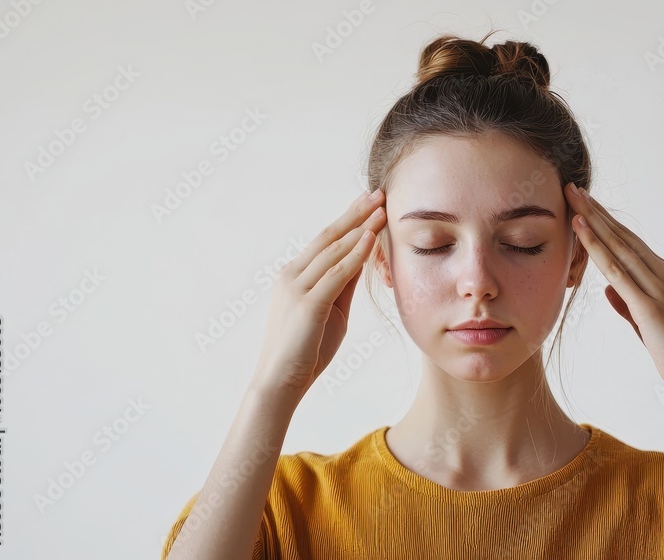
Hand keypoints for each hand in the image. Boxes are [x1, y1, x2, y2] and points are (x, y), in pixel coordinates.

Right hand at [249, 190, 386, 403]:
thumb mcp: (331, 310)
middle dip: (355, 213)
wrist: (280, 383)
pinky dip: (355, 255)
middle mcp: (291, 275)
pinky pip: (336, 274)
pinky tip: (371, 239)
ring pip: (333, 250)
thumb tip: (363, 258)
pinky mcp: (307, 304)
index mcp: (294, 275)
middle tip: (378, 193)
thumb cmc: (306, 350)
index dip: (349, 219)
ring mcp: (297, 288)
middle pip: (328, 236)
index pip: (326, 240)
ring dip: (360, 228)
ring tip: (382, 210)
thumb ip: (343, 283)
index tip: (369, 202)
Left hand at [564, 183, 663, 396]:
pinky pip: (616, 269)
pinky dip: (596, 247)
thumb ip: (627, 303)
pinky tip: (581, 230)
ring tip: (573, 198)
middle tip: (572, 187)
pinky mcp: (647, 303)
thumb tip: (611, 289)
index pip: (627, 240)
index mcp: (661, 274)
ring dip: (593, 220)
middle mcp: (660, 272)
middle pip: (621, 234)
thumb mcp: (644, 322)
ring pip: (617, 245)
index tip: (584, 202)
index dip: (604, 220)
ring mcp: (655, 285)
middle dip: (595, 210)